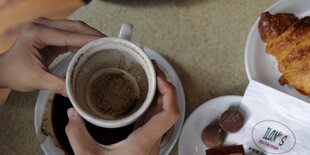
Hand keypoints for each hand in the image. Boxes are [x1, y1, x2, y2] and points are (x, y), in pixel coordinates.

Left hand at [0, 17, 104, 95]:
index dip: (88, 39)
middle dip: (93, 34)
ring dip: (89, 36)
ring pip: (74, 28)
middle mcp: (42, 26)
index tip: (104, 43)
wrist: (4, 69)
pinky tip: (92, 48)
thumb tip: (77, 92)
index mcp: (37, 33)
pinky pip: (71, 34)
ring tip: (105, 45)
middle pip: (74, 26)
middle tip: (110, 43)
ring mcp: (47, 28)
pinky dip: (83, 40)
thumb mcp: (37, 80)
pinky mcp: (51, 33)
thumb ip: (58, 85)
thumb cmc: (15, 72)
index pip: (68, 35)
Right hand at [65, 64, 179, 154]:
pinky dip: (152, 102)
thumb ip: (77, 134)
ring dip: (159, 92)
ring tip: (148, 76)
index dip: (170, 92)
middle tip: (151, 68)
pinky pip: (155, 117)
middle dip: (164, 84)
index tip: (159, 77)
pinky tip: (142, 94)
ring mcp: (151, 140)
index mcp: (145, 140)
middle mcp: (153, 139)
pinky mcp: (145, 140)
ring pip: (164, 111)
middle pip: (170, 107)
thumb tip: (72, 113)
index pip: (170, 114)